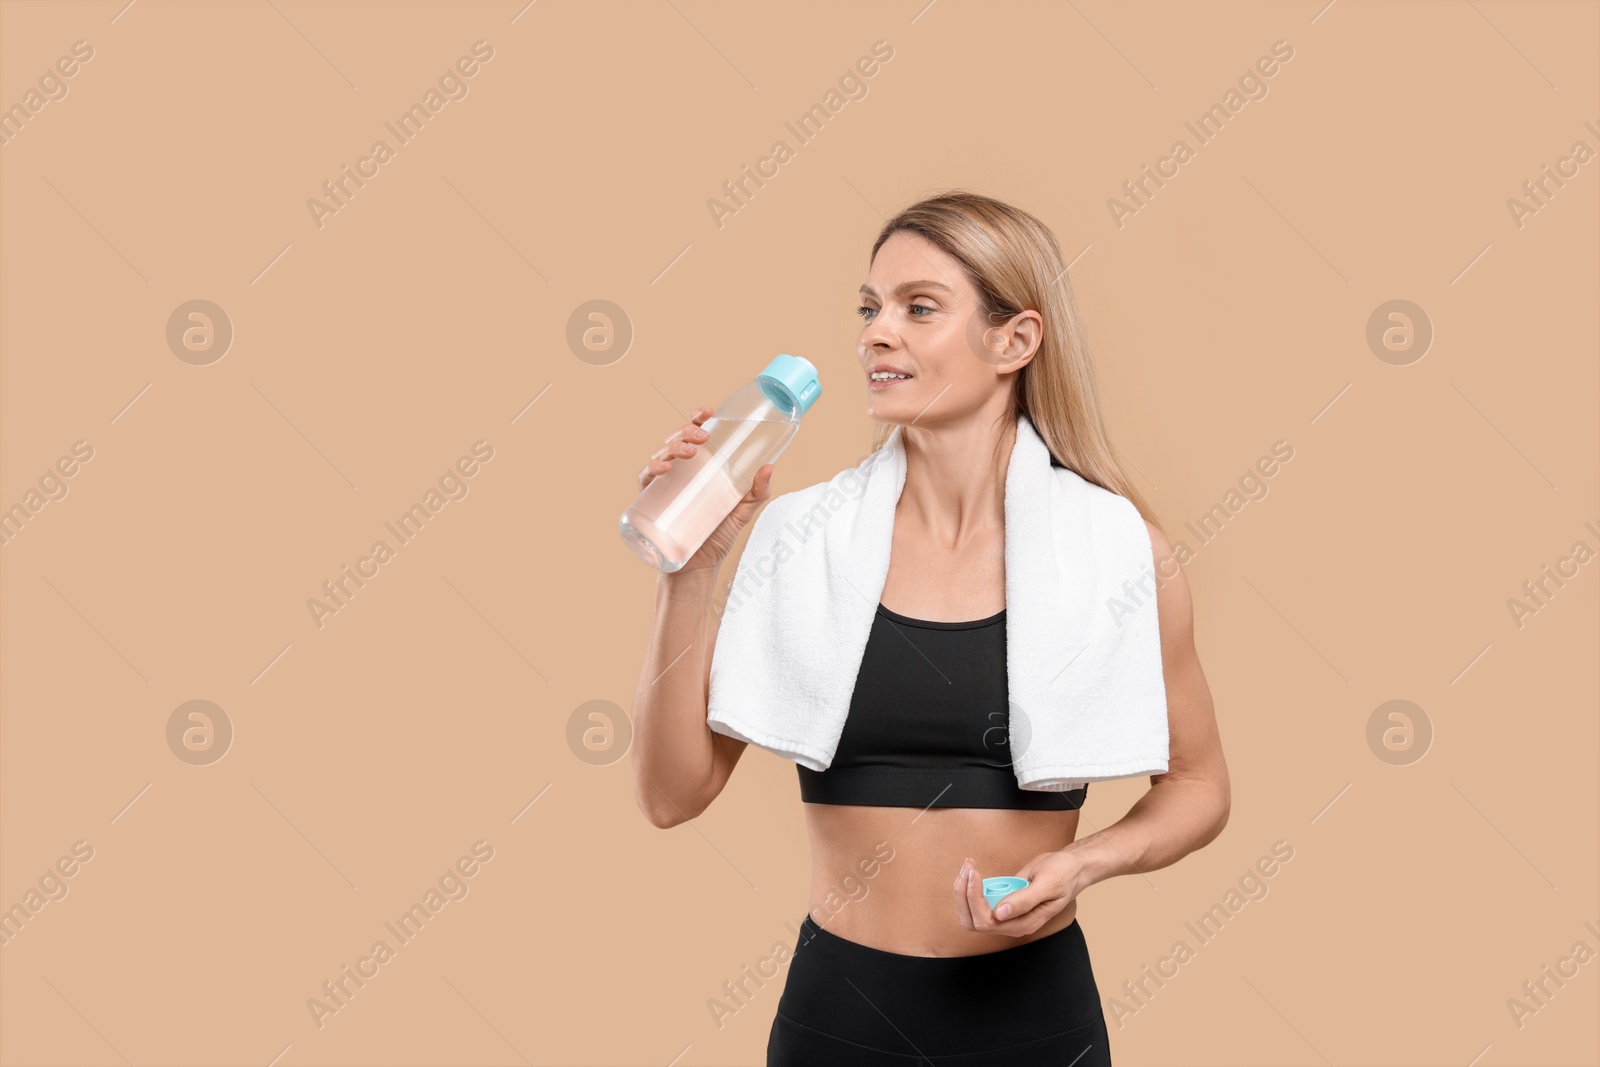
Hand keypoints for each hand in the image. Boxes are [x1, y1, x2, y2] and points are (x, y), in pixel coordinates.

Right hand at [637, 406, 775, 573]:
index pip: (695, 435)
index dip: (698, 419)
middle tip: (703, 437)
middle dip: (687, 431)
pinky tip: (663, 469)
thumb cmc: (718, 536)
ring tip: (689, 452)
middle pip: (678, 439)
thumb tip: (769, 466)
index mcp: (699, 467)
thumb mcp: (742, 511)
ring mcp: (664, 484)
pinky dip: (652, 469)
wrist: (698, 567)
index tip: (708, 413)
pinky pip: (645, 478)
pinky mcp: (651, 500)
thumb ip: (758, 492)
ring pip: (662, 453)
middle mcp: (680, 471)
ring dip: (673, 446)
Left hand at [952, 850, 1085, 937]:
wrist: (1071, 868)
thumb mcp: (1047, 884)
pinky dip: (969, 886)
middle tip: (968, 867)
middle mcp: (1012, 923)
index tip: (975, 874)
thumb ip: (1025, 900)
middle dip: (964, 895)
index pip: (987, 922)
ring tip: (968, 865)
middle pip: (973, 921)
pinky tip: (972, 869)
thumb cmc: (1063, 875)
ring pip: (971, 913)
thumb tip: (1000, 914)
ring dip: (963, 890)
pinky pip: (977, 902)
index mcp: (1024, 923)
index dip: (975, 900)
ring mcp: (1006, 914)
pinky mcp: (1002, 902)